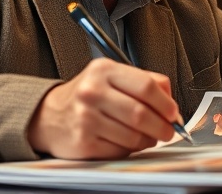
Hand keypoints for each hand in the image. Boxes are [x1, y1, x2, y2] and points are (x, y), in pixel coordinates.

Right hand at [27, 58, 178, 158]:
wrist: (48, 115)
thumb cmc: (87, 95)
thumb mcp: (111, 76)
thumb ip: (144, 83)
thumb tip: (172, 105)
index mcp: (103, 70)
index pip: (146, 86)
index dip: (166, 103)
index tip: (173, 113)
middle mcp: (92, 92)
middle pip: (141, 113)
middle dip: (162, 126)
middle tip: (168, 131)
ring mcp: (86, 118)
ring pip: (133, 136)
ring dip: (147, 140)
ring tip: (146, 136)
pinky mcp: (83, 143)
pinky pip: (120, 150)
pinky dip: (130, 149)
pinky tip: (125, 141)